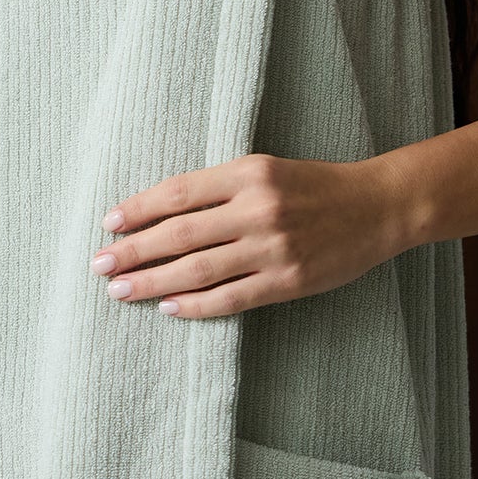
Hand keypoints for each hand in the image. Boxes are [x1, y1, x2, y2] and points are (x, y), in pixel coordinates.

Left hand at [91, 153, 407, 318]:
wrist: (378, 207)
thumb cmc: (315, 186)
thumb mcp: (267, 170)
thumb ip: (220, 188)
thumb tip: (160, 214)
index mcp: (249, 173)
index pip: (179, 193)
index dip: (139, 209)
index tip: (109, 224)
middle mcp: (258, 208)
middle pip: (180, 234)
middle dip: (134, 250)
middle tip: (99, 264)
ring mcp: (274, 248)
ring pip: (199, 269)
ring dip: (153, 282)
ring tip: (120, 290)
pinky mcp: (290, 281)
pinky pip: (231, 298)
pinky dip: (195, 305)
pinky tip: (168, 308)